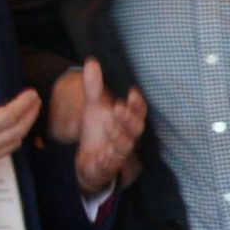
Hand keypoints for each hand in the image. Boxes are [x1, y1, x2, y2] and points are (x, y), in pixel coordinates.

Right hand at [0, 64, 40, 188]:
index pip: (10, 115)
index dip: (24, 103)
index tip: (31, 93)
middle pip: (20, 130)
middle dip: (32, 114)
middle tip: (36, 101)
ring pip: (15, 143)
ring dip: (25, 128)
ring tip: (28, 114)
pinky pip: (5, 153)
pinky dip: (13, 140)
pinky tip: (11, 132)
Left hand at [70, 59, 147, 195]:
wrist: (90, 161)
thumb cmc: (98, 131)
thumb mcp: (93, 107)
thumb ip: (94, 86)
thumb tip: (91, 61)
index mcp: (127, 122)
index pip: (138, 112)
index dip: (137, 104)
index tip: (131, 92)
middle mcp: (127, 138)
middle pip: (136, 129)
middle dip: (129, 119)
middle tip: (118, 107)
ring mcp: (118, 154)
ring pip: (125, 146)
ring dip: (118, 136)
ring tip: (107, 124)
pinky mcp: (106, 168)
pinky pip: (109, 166)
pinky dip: (107, 161)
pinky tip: (101, 155)